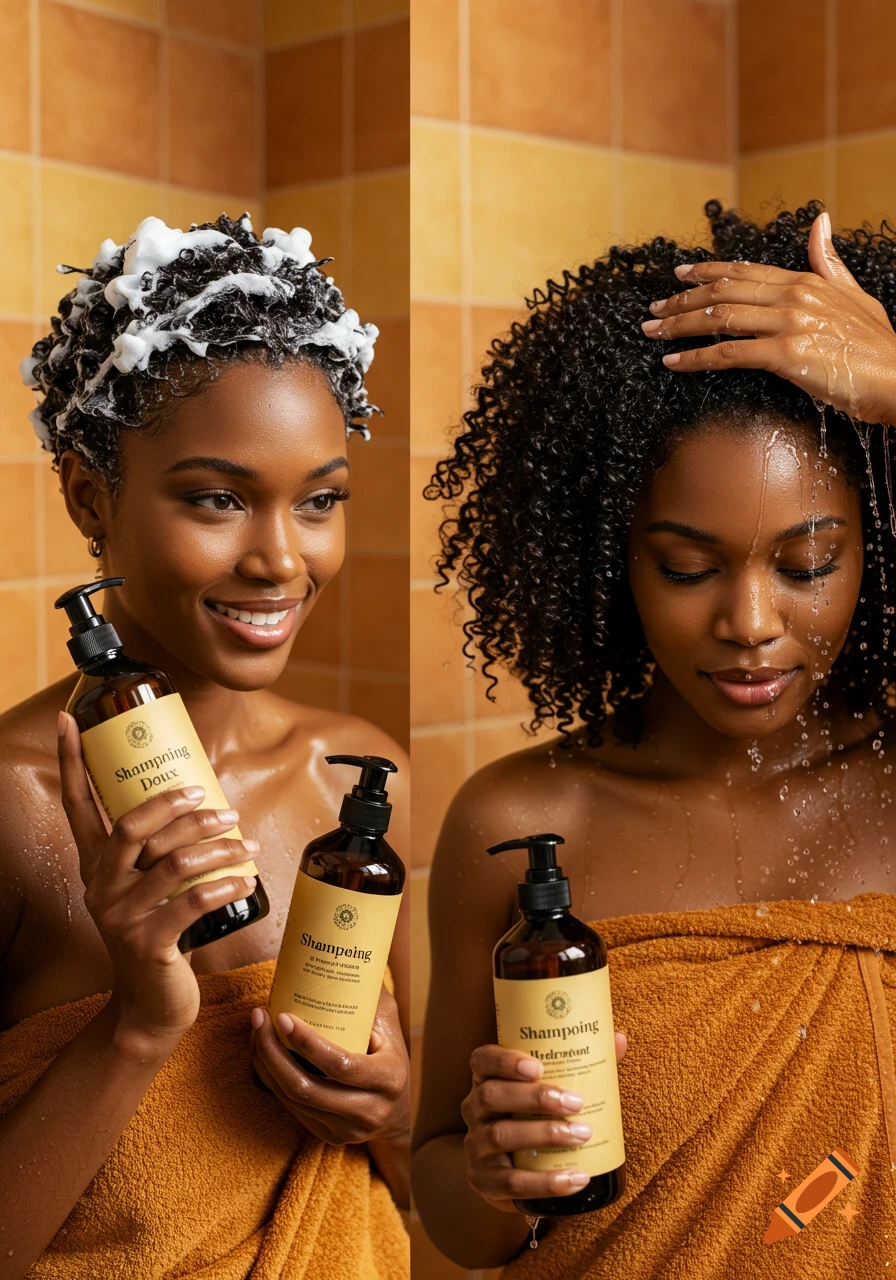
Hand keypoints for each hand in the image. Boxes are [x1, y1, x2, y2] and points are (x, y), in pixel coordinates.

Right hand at [58, 710, 259, 1046]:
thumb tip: (205, 800)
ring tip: (245, 840)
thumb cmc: (160, 935)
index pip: (77, 806)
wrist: (151, 1006)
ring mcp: (121, 917)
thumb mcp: (151, 888)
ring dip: (216, 846)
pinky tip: (247, 878)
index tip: (70, 720)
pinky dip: (225, 884)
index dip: (72, 763)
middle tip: (213, 797)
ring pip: (172, 863)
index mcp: (96, 867)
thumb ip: (162, 851)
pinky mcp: (149, 943)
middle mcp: (101, 887)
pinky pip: (192, 901)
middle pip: (132, 827)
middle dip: (176, 806)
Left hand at [249, 986, 409, 1147]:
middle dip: (272, 1052)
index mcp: (389, 1080)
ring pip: (291, 1099)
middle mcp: (368, 1112)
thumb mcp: (389, 1025)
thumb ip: (372, 997)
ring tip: (255, 1030)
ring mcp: (346, 1130)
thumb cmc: (389, 1054)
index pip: (340, 1065)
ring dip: (265, 1064)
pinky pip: (289, 1107)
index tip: (283, 1016)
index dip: (307, 1043)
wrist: (396, 1109)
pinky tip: (262, 1054)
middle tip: (259, 1018)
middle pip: (305, 1088)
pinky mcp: (327, 1136)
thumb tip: (351, 961)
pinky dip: (270, 1080)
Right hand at [461, 1032, 627, 1213]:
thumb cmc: (531, 1119)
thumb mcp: (544, 1093)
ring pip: (501, 1136)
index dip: (505, 1060)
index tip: (538, 1066)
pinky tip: (577, 1178)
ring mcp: (476, 1148)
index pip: (482, 1060)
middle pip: (492, 1096)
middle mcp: (473, 1110)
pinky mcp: (485, 1183)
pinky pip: (513, 1183)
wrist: (505, 1174)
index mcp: (485, 1080)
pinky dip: (547, 1182)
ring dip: (545, 1134)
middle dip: (535, 1097)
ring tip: (582, 1135)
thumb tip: (619, 1039)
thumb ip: (578, 1066)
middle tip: (576, 1101)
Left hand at [641, 211, 895, 424]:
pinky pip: (728, 354)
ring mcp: (789, 324)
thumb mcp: (854, 294)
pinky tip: (674, 362)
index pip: (744, 271)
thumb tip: (820, 221)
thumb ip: (829, 261)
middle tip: (653, 309)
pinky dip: (695, 358)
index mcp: (806, 281)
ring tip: (652, 332)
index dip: (707, 271)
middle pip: (723, 293)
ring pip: (720, 319)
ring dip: (679, 325)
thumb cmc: (878, 346)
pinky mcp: (786, 355)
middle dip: (682, 300)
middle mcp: (793, 296)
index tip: (679, 274)